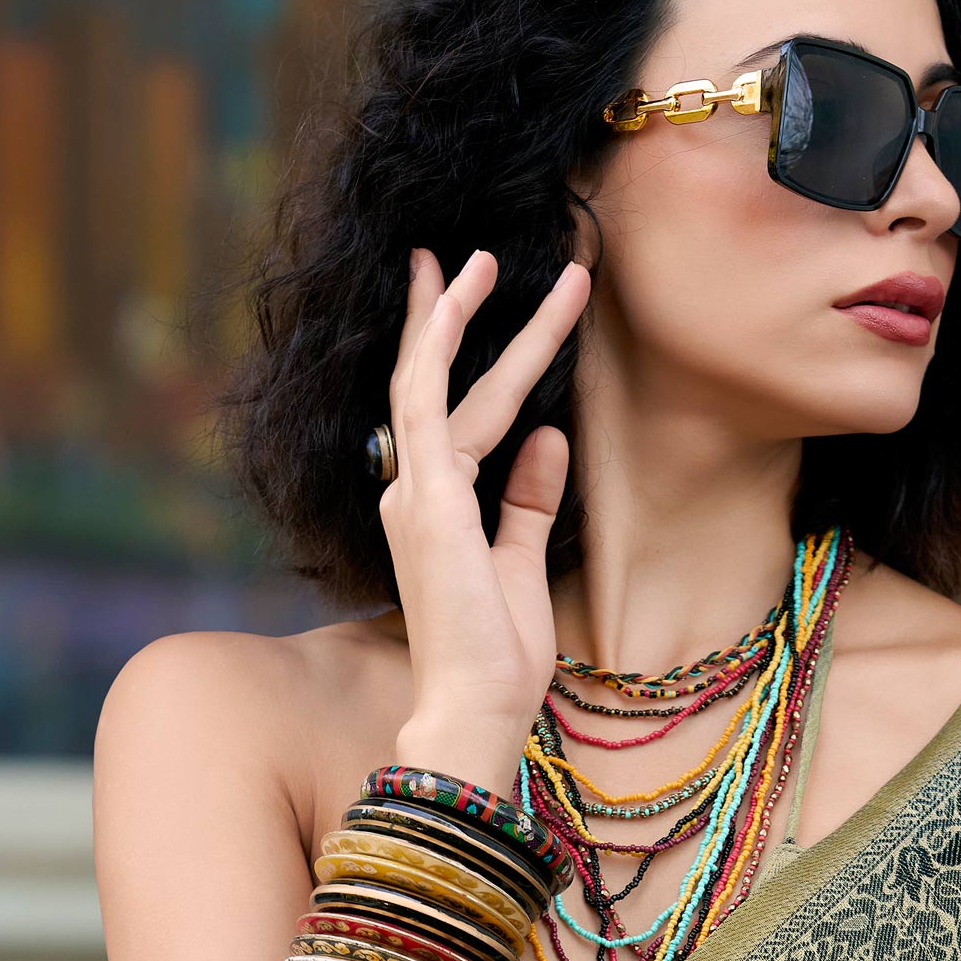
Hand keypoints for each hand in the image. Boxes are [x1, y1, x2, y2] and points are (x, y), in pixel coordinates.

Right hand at [378, 244, 590, 772]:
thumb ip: (530, 501)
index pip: (451, 414)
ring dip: (458, 313)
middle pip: (432, 383)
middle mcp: (411, 493)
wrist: (478, 706)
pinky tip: (462, 298)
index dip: (467, 357)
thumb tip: (549, 436)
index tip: (477, 306)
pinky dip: (443, 344)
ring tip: (486, 256)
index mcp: (432, 510)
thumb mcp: (523, 564)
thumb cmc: (497, 656)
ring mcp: (414, 493)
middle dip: (452, 315)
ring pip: (430, 377)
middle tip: (473, 253)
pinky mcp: (429, 498)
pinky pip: (427, 399)